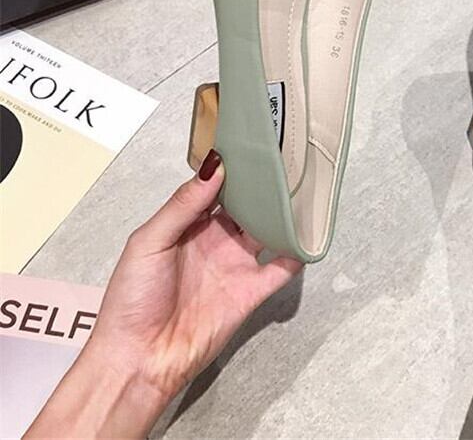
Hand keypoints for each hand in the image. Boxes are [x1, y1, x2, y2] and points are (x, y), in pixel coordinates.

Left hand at [26, 149, 302, 437]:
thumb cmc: (132, 298)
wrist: (140, 359)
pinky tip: (307, 238)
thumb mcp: (149, 242)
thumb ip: (182, 204)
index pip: (214, 190)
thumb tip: (215, 167)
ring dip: (281, 216)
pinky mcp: (251, 292)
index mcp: (187, 226)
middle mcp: (215, 242)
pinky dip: (296, 254)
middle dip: (261, 188)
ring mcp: (235, 266)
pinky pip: (280, 269)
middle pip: (245, 208)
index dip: (231, 170)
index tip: (250, 147)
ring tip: (301, 190)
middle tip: (283, 162)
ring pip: (266, 232)